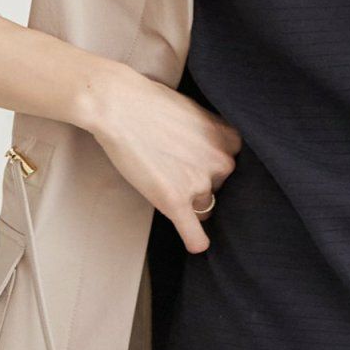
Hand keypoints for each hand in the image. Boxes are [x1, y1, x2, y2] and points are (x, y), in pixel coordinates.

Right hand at [82, 63, 242, 252]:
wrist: (119, 105)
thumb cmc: (152, 103)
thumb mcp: (197, 112)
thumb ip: (212, 136)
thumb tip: (212, 154)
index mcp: (230, 140)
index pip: (230, 168)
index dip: (210, 166)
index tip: (194, 161)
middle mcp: (222, 163)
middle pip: (219, 188)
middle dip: (199, 183)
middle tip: (171, 166)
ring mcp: (199, 183)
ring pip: (205, 207)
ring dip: (188, 200)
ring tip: (161, 177)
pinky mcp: (175, 201)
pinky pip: (194, 233)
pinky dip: (196, 240)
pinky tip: (198, 245)